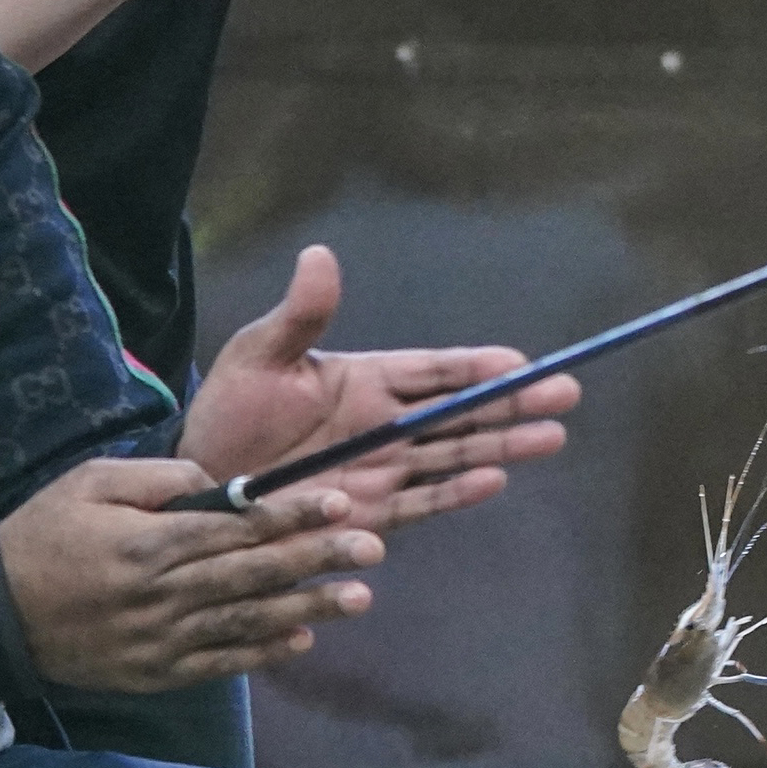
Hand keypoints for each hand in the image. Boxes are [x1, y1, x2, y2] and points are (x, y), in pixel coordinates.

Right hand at [0, 458, 382, 692]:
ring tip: (358, 598)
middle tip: (372, 548)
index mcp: (148, 544)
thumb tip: (220, 481)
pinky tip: (301, 641)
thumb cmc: (45, 535)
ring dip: (305, 609)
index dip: (292, 515)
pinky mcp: (152, 672)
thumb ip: (159, 479)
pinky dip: (260, 654)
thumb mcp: (91, 482)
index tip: (341, 502)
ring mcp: (158, 640)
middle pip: (253, 575)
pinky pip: (217, 663)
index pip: (237, 528)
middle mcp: (161, 595)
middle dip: (317, 558)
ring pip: (245, 622)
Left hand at [179, 247, 581, 531]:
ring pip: (456, 454)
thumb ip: (299, 316)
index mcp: (366, 379)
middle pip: (461, 412)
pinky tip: (494, 482)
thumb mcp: (258, 356)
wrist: (200, 485)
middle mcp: (386, 424)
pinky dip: (456, 492)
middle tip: (566, 393)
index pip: (433, 370)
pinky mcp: (371, 512)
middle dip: (513, 404)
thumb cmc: (230, 412)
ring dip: (503, 446)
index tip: (520, 361)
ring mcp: (383, 469)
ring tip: (551, 438)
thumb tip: (319, 255)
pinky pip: (421, 501)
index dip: (475, 367)